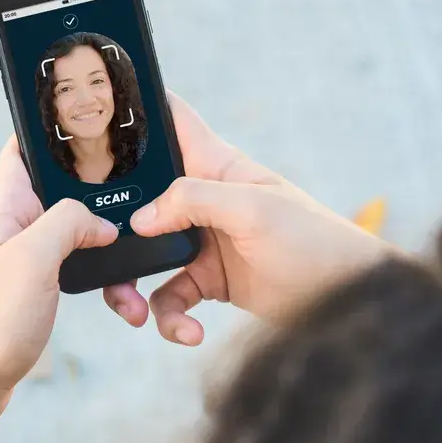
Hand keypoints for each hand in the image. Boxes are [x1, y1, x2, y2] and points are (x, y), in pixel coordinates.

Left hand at [0, 137, 118, 423]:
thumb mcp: (32, 258)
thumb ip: (68, 222)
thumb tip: (100, 221)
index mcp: (2, 208)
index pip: (24, 147)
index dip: (54, 128)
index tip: (95, 116)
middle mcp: (9, 228)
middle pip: (61, 190)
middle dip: (100, 191)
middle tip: (139, 191)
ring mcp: (20, 261)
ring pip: (74, 236)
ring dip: (105, 246)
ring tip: (135, 260)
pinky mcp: (30, 293)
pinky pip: (73, 272)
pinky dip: (100, 281)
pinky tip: (122, 299)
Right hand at [103, 92, 392, 343]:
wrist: (348, 302)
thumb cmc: (314, 241)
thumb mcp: (254, 209)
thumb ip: (194, 201)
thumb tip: (140, 219)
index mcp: (215, 165)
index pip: (170, 121)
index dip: (135, 110)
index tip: (93, 113)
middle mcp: (202, 200)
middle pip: (139, 199)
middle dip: (112, 224)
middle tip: (95, 246)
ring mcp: (202, 242)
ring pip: (143, 256)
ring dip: (130, 287)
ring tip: (135, 313)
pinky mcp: (207, 282)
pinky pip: (169, 299)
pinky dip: (170, 319)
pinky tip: (188, 332)